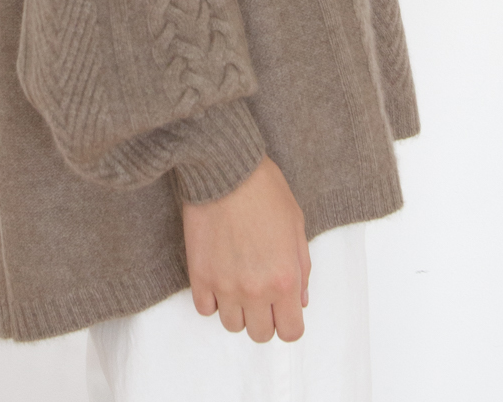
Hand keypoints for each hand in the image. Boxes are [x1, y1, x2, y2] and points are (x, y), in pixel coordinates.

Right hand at [181, 154, 311, 342]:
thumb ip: (302, 267)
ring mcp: (225, 286)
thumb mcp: (296, 224)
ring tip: (238, 282)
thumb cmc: (264, 189)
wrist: (225, 168)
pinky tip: (218, 277)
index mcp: (285, 279)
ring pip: (232, 325)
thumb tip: (300, 299)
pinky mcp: (199, 276)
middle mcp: (256, 290)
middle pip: (260, 334)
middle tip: (262, 293)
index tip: (284, 309)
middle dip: (264, 318)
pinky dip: (212, 299)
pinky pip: (205, 309)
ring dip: (237, 309)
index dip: (289, 322)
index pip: (291, 332)